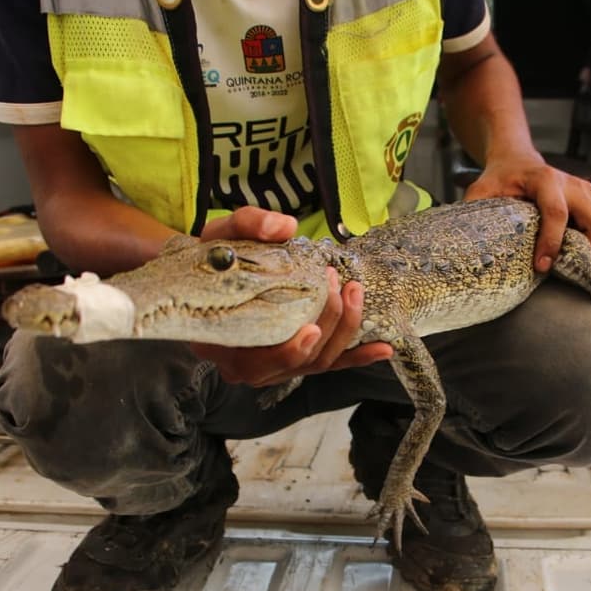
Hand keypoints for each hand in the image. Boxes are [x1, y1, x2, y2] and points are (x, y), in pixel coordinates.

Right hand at [190, 207, 392, 386]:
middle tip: (340, 285)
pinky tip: (383, 348)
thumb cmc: (210, 260)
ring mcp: (275, 366)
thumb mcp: (218, 236)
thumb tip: (284, 226)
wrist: (206, 276)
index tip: (311, 328)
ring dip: (345, 331)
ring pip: (319, 361)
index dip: (288, 351)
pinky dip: (357, 356)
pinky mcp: (295, 358)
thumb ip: (247, 225)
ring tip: (356, 295)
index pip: (258, 362)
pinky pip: (329, 362)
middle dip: (328, 326)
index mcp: (223, 345)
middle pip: (299, 361)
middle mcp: (249, 366)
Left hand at [465, 153, 590, 268]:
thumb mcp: (481, 190)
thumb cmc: (499, 178)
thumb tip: (466, 243)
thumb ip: (474, 211)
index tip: (542, 267)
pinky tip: (576, 258)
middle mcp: (573, 184)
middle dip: (588, 253)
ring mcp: (587, 192)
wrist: (517, 159)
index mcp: (546, 180)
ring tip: (573, 269)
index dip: (552, 243)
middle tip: (569, 275)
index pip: (557, 213)